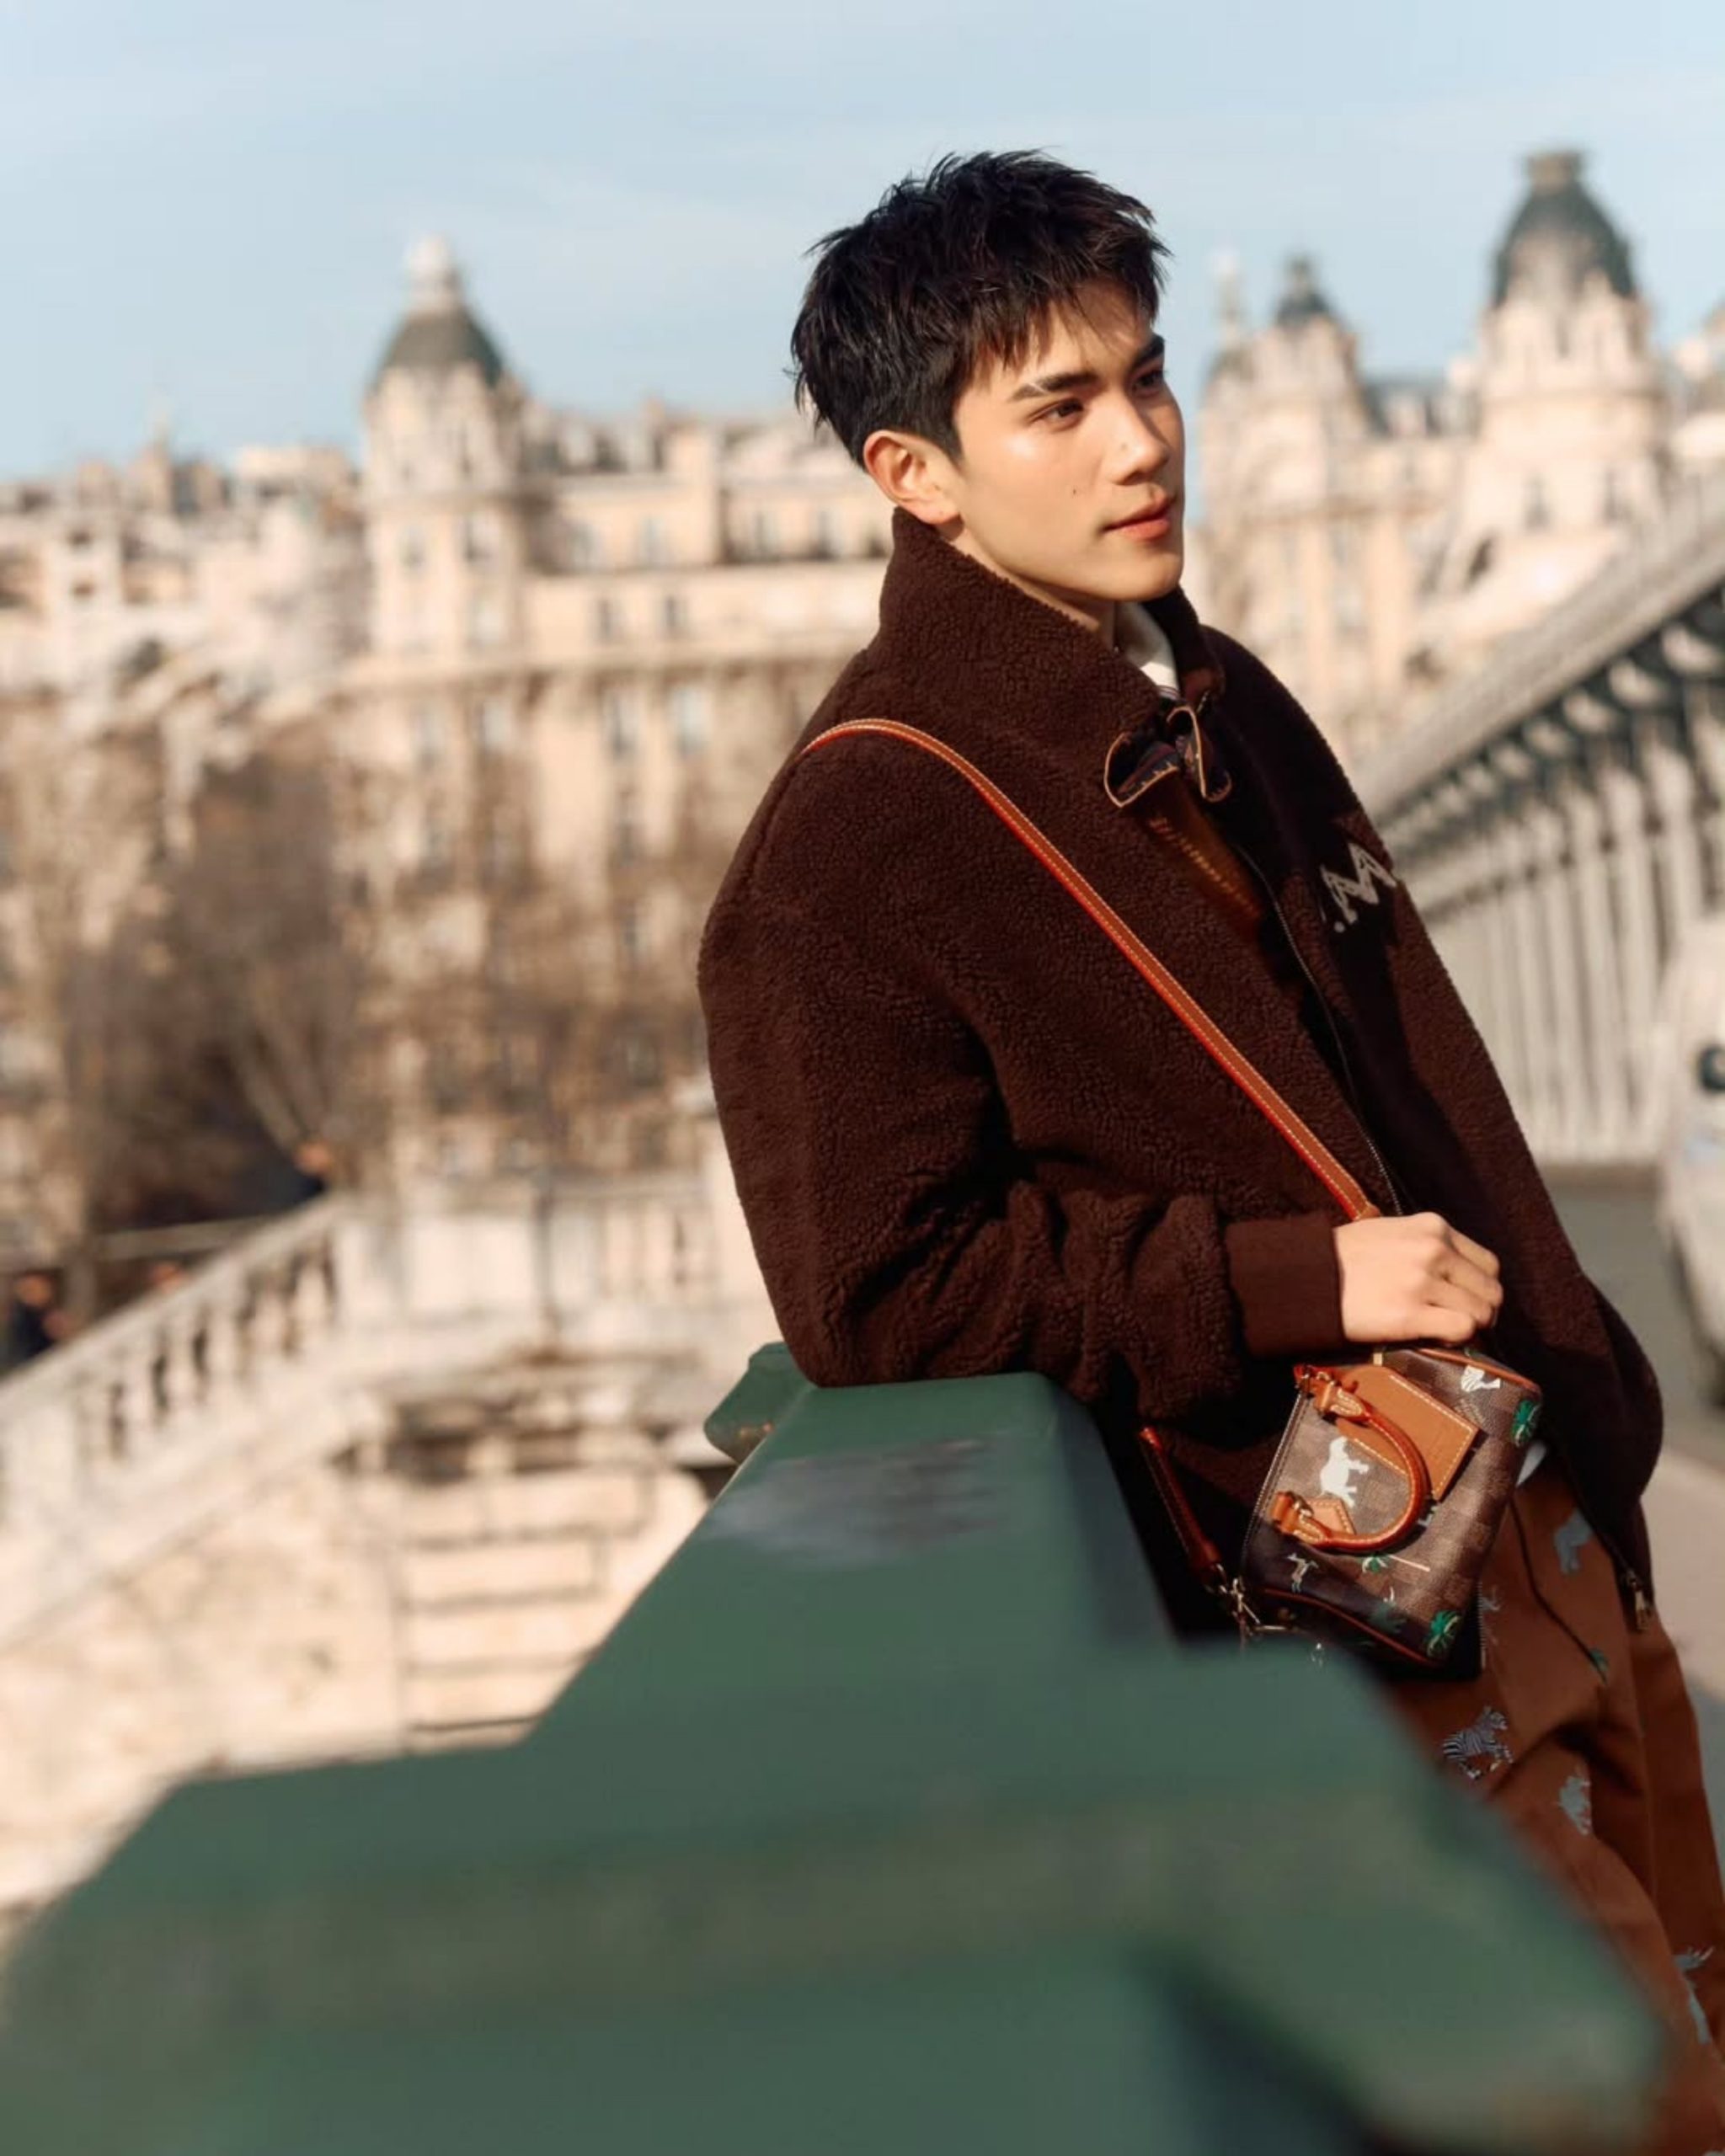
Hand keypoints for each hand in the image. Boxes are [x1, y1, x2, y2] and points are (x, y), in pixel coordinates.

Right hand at [1334, 1212, 1502, 1345]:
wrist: (1305, 1275)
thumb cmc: (1343, 1256)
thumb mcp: (1391, 1232)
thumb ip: (1426, 1244)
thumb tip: (1455, 1272)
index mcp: (1433, 1227)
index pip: (1488, 1264)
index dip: (1481, 1287)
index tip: (1466, 1300)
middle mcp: (1434, 1250)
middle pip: (1491, 1290)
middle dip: (1482, 1311)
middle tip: (1461, 1322)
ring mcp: (1423, 1282)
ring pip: (1482, 1312)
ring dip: (1471, 1327)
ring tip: (1447, 1331)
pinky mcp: (1410, 1314)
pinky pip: (1462, 1329)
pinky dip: (1457, 1338)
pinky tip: (1437, 1337)